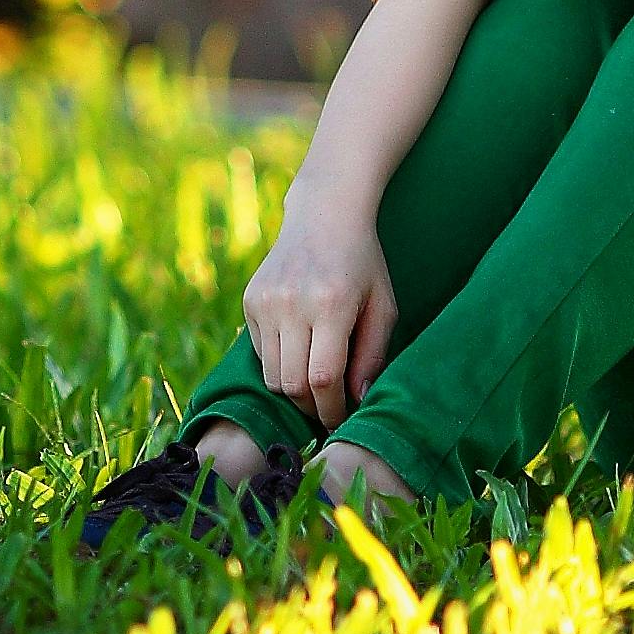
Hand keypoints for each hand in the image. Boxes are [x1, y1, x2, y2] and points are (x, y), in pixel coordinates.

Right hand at [241, 199, 397, 431]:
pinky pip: (259, 352)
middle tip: (327, 411)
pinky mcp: (250, 300)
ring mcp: (266, 300)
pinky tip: (299, 345)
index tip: (341, 420)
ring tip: (314, 383)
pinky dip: (278, 362)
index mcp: (332, 304)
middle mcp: (293, 302)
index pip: (324, 379)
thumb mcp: (383, 306)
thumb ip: (373, 355)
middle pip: (292, 384)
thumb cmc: (363, 263)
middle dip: (311, 408)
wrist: (325, 213)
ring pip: (271, 375)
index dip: (332, 410)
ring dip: (293, 390)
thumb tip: (357, 399)